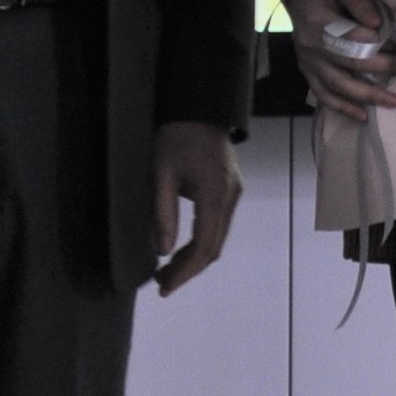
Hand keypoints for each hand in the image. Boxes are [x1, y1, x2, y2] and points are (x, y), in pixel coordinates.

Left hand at [152, 121, 240, 293]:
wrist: (199, 107)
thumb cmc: (175, 138)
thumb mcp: (160, 174)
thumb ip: (163, 213)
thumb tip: (164, 251)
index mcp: (216, 195)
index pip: (205, 246)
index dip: (186, 271)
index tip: (165, 287)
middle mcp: (231, 198)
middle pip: (214, 247)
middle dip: (189, 270)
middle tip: (161, 284)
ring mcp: (234, 194)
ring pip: (217, 238)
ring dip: (194, 258)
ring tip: (167, 271)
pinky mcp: (230, 190)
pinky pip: (218, 226)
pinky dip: (201, 243)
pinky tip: (182, 249)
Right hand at [282, 0, 395, 121]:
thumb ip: (359, 4)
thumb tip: (379, 24)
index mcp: (319, 23)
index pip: (353, 38)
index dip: (381, 44)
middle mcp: (311, 48)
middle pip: (351, 63)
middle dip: (386, 68)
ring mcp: (308, 64)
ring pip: (338, 86)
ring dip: (368, 96)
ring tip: (394, 101)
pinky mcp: (308, 74)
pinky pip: (324, 96)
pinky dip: (343, 108)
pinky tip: (363, 116)